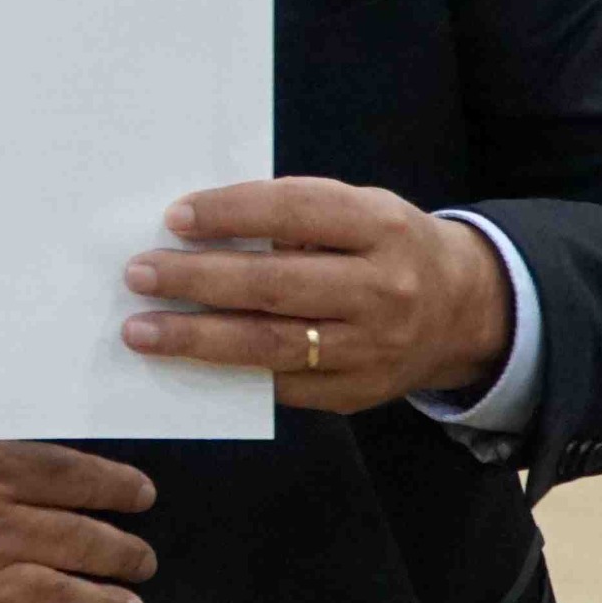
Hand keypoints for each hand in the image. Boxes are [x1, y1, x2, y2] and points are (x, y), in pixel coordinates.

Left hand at [120, 177, 512, 413]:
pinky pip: (282, 384)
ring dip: (197, 339)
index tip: (174, 218)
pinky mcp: (357, 392)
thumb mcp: (359, 210)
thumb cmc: (385, 247)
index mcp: (382, 227)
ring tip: (141, 331)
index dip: (232, 213)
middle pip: (275, 285)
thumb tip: (195, 227)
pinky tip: (184, 362)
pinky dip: (227, 372)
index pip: (297, 212)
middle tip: (138, 274)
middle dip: (197, 280)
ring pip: (271, 345)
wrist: (463, 310)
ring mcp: (372, 347)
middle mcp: (383, 289)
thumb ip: (294, 213)